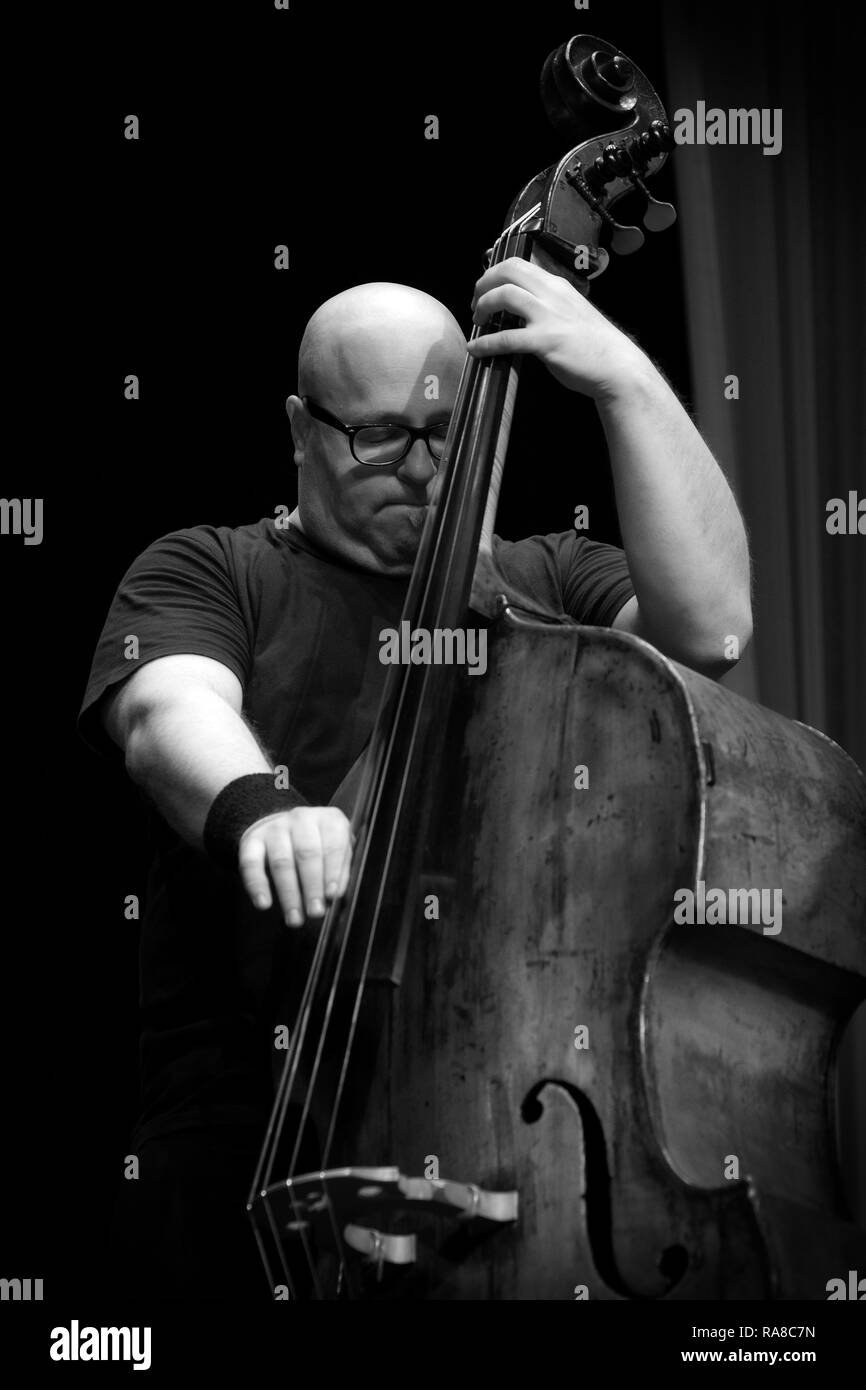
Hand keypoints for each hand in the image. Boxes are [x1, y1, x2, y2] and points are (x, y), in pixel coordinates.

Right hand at [238, 805, 352, 926]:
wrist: (284, 828)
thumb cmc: (319, 846)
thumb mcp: (337, 852)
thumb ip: (340, 871)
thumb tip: (335, 894)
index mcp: (328, 820)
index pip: (333, 844)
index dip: (334, 871)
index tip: (332, 894)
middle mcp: (302, 819)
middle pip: (306, 853)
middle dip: (312, 886)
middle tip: (315, 912)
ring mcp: (275, 828)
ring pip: (281, 861)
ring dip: (288, 893)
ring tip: (294, 916)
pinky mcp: (252, 839)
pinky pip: (251, 862)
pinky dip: (257, 885)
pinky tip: (264, 903)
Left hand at [467, 257, 644, 399]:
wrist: (617, 366)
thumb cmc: (595, 344)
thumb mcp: (572, 312)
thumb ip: (549, 305)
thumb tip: (525, 308)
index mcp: (557, 286)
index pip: (518, 264)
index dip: (494, 274)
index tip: (486, 289)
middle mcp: (552, 294)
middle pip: (507, 272)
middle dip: (483, 284)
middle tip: (476, 303)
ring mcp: (548, 316)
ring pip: (504, 295)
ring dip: (483, 307)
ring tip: (478, 322)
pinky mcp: (545, 341)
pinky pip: (506, 338)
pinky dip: (485, 343)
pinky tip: (476, 349)